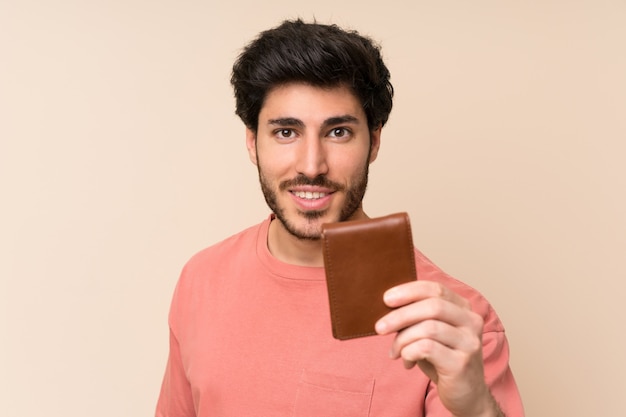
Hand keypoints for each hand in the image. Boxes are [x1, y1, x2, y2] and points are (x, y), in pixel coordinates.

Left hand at [375, 280, 501, 416]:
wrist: (466, 395)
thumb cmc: (442, 360)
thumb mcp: (429, 334)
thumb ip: (416, 318)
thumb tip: (387, 306)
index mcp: (463, 309)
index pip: (436, 289)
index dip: (409, 291)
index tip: (386, 298)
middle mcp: (471, 322)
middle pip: (433, 306)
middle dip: (401, 315)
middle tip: (379, 327)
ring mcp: (469, 342)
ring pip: (429, 328)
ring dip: (403, 339)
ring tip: (394, 352)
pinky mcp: (462, 363)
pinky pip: (427, 349)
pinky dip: (409, 353)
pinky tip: (407, 362)